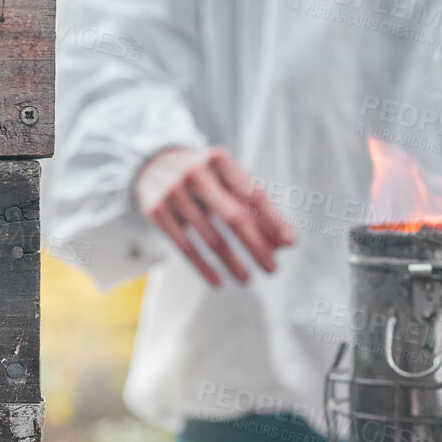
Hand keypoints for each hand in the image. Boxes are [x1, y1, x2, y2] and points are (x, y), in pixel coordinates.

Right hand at [134, 146, 294, 285]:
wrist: (152, 165)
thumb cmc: (203, 178)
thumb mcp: (226, 182)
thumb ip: (254, 209)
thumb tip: (283, 244)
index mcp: (219, 160)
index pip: (253, 194)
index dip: (273, 219)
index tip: (290, 243)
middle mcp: (196, 173)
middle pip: (233, 217)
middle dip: (255, 246)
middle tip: (272, 269)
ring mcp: (173, 191)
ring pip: (210, 237)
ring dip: (232, 262)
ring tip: (247, 279)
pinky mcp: (155, 210)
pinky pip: (184, 246)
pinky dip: (203, 266)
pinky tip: (218, 281)